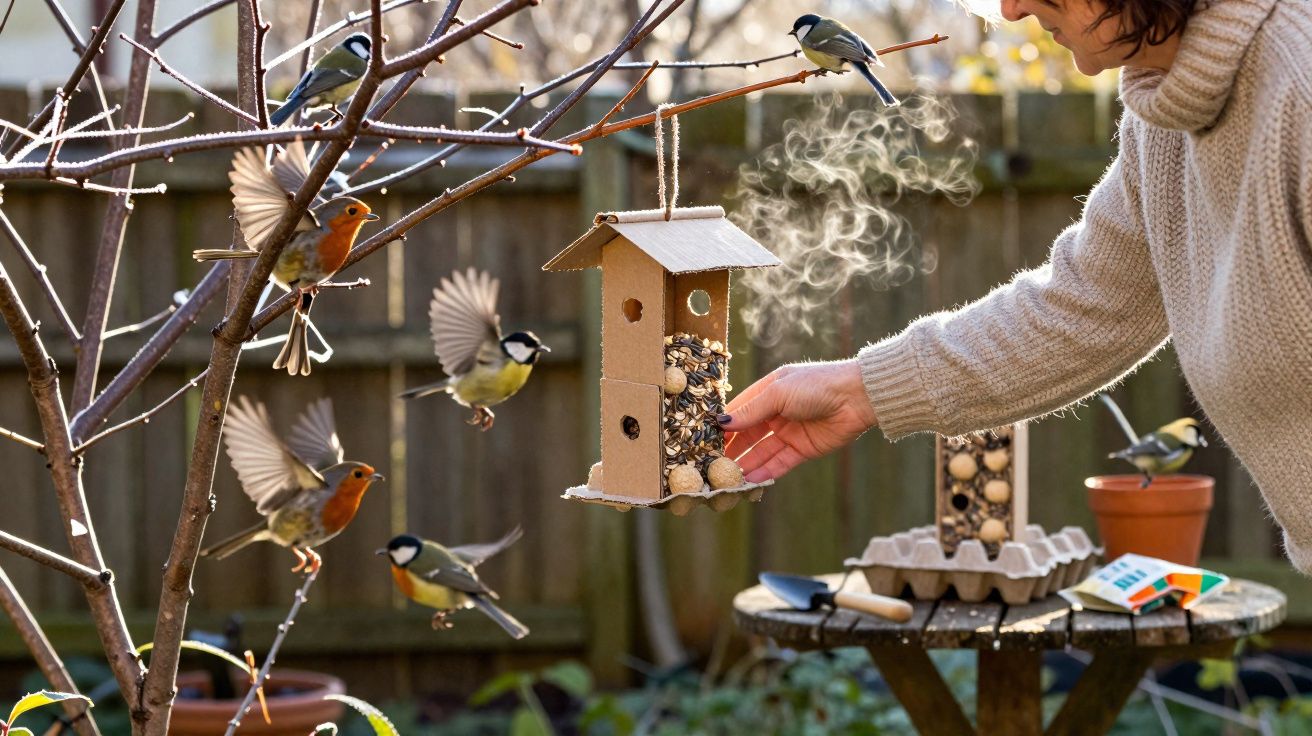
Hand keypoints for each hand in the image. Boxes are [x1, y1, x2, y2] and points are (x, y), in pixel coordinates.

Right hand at [720, 359, 877, 482]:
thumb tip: (721, 423)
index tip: (702, 442)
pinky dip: (764, 472)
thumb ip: (750, 411)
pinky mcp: (802, 450)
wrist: (857, 397)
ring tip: (727, 478)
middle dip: (730, 451)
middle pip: (747, 436)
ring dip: (745, 465)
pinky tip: (749, 481)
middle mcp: (775, 413)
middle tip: (711, 466)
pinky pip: (778, 463)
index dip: (722, 427)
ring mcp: (788, 433)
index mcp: (767, 392)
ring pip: (760, 453)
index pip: (738, 412)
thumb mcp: (778, 393)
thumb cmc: (816, 385)